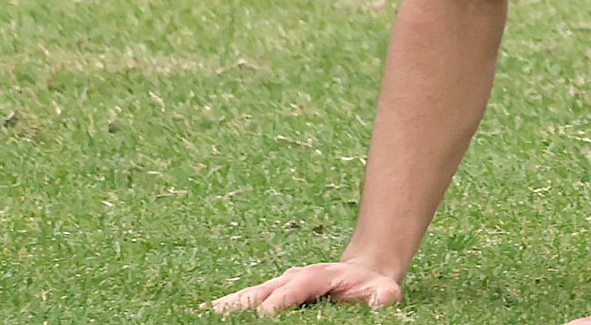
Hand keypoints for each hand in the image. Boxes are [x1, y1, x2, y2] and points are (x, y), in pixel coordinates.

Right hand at [209, 260, 402, 313]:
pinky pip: (246, 300)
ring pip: (250, 294)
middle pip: (264, 290)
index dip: (280, 301)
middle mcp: (292, 279)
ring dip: (229, 305)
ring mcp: (279, 285)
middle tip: (221, 316)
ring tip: (205, 314)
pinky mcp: (271, 294)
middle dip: (244, 303)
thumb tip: (386, 298)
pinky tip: (206, 313)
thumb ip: (383, 294)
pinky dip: (228, 306)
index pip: (295, 289)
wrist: (362, 272)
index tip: (264, 314)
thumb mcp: (383, 290)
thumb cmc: (372, 286)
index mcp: (317, 276)